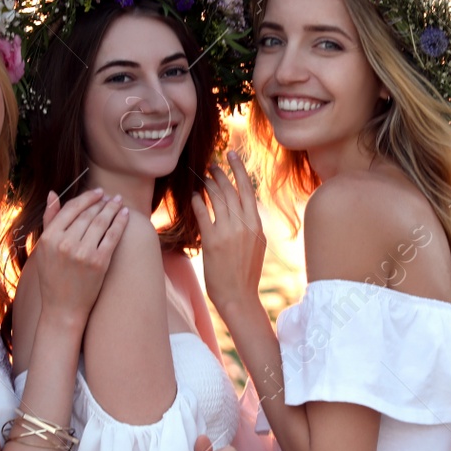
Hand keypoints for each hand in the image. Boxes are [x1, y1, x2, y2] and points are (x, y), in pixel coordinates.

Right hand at [34, 189, 127, 322]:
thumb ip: (49, 220)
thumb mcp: (44, 249)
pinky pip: (112, 236)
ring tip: (118, 202)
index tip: (97, 192)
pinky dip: (120, 222)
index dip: (86, 198)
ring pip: (101, 222)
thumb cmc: (52, 277)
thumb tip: (53, 194)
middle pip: (88, 214)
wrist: (63, 307)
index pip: (71, 209)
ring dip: (112, 208)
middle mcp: (65, 243)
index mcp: (49, 238)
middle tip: (110, 196)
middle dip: (101, 202)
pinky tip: (125, 214)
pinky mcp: (99, 262)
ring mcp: (83, 253)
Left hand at [191, 149, 265, 319]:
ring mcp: (229, 232)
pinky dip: (197, 202)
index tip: (231, 155)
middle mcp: (245, 225)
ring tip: (201, 177)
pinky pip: (203, 214)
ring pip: (218, 199)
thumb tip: (244, 210)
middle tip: (211, 163)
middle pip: (231, 190)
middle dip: (220, 173)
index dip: (238, 170)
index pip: (247, 190)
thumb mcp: (256, 245)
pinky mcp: (213, 241)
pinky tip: (193, 196)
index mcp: (257, 225)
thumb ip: (251, 226)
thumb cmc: (245, 273)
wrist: (239, 296)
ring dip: (208, 184)